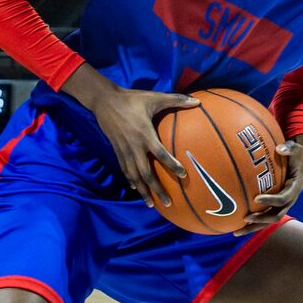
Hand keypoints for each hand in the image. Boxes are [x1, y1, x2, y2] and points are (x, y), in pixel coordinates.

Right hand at [95, 87, 200, 207]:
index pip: (161, 154)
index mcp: (145, 135)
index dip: (172, 166)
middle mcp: (134, 147)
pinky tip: (137, 188)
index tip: (183, 175)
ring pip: (135, 176)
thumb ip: (176, 99)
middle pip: (146, 174)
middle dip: (157, 189)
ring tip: (151, 205)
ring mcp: (124, 151)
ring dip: (143, 191)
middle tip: (168, 202)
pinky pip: (125, 170)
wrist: (104, 101)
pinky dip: (132, 180)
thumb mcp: (154, 97)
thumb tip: (198, 101)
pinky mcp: (117, 151)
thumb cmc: (132, 99)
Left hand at [236, 134, 302, 236]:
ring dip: (254, 227)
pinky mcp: (278, 204)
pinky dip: (253, 221)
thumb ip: (288, 148)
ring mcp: (284, 204)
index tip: (256, 199)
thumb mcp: (295, 148)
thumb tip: (279, 148)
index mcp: (295, 187)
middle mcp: (290, 199)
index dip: (270, 200)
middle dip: (260, 220)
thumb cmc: (297, 153)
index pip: (283, 198)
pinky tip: (237, 223)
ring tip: (236, 232)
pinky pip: (265, 215)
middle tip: (244, 218)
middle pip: (275, 216)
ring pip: (269, 220)